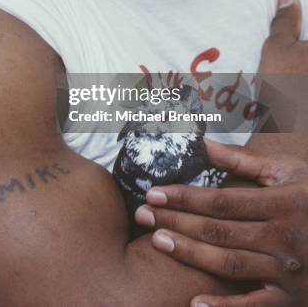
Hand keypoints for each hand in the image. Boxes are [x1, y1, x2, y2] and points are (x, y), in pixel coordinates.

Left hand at [135, 140, 307, 305]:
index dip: (185, 197)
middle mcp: (282, 238)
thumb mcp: (287, 173)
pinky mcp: (291, 299)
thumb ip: (243, 161)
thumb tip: (203, 144)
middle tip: (143, 215)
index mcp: (281, 204)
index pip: (222, 202)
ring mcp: (287, 272)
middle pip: (218, 231)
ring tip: (157, 241)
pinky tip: (195, 305)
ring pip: (229, 264)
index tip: (154, 193)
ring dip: (189, 254)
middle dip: (176, 222)